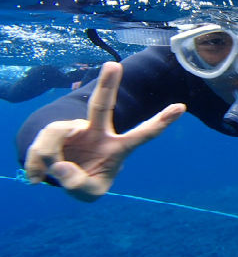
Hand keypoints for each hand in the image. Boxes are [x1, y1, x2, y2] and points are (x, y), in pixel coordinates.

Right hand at [25, 62, 185, 201]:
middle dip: (108, 85)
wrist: (62, 176)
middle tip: (114, 65)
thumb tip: (61, 166)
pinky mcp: (55, 132)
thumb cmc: (86, 180)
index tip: (182, 107)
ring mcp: (76, 129)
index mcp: (118, 148)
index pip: (143, 134)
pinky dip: (35, 164)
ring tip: (44, 178)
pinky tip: (36, 178)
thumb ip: (79, 184)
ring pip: (57, 134)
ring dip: (47, 157)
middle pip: (102, 105)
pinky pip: (41, 145)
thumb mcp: (88, 191)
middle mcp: (98, 132)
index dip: (161, 122)